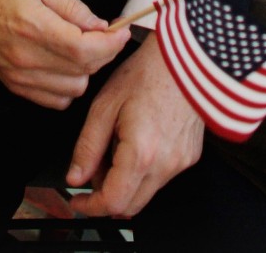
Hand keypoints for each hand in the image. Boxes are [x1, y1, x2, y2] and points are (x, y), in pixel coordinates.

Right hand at [0, 0, 129, 108]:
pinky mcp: (14, 86)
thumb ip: (73, 7)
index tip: (121, 32)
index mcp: (34, 26)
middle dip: (103, 53)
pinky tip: (65, 64)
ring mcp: (19, 76)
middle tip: (104, 35)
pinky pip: (55, 100)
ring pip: (74, 89)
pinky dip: (67, 86)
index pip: (85, 50)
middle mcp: (26, 57)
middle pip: (83, 71)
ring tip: (81, 48)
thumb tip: (101, 27)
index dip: (111, 44)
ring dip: (85, 71)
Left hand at [66, 32, 203, 216]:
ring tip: (116, 142)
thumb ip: (88, 146)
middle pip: (130, 206)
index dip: (90, 206)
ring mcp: (180, 163)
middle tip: (92, 167)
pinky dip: (144, 169)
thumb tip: (75, 176)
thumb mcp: (105, 105)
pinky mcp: (190, 156)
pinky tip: (138, 138)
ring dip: (125, 180)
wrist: (187, 58)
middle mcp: (165, 165)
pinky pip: (162, 176)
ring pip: (146, 192)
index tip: (78, 199)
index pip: (112, 202)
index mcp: (141, 154)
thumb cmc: (147, 72)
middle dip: (106, 194)